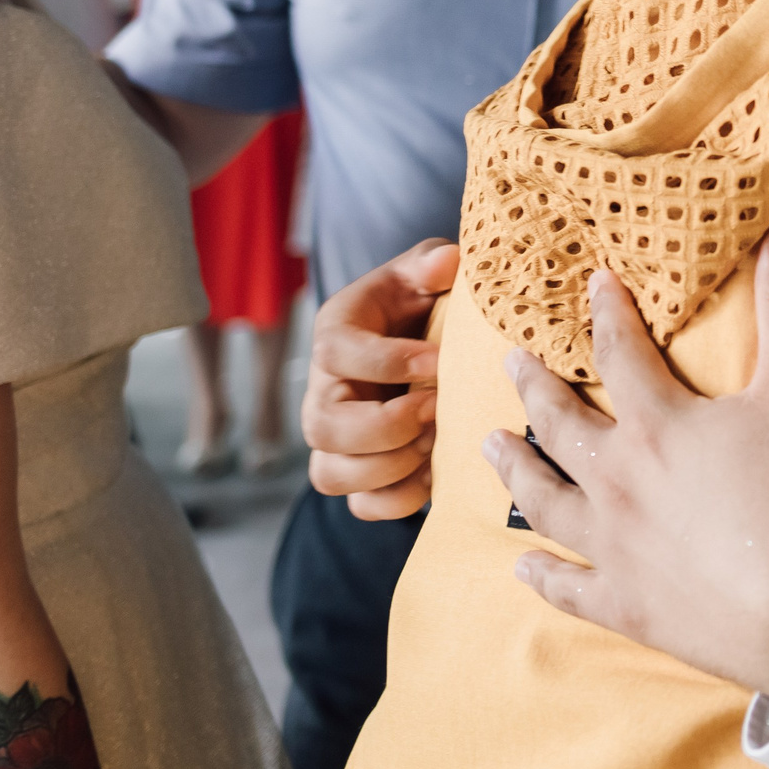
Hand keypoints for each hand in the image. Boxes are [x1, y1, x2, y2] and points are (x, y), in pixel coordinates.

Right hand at [301, 239, 452, 519]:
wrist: (423, 342)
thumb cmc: (420, 302)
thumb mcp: (424, 273)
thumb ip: (430, 263)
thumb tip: (446, 262)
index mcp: (336, 334)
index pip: (335, 352)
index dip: (387, 361)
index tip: (437, 361)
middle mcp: (324, 391)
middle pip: (322, 426)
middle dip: (384, 426)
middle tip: (434, 410)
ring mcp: (335, 440)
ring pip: (330, 474)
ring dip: (389, 466)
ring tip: (434, 443)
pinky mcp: (358, 473)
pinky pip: (360, 506)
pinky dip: (398, 499)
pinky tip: (433, 473)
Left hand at [486, 224, 768, 696]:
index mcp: (658, 425)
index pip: (620, 353)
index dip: (607, 314)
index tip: (593, 286)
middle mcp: (619, 481)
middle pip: (561, 425)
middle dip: (535, 388)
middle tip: (510, 364)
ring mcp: (615, 547)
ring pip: (544, 500)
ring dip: (514, 470)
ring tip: (490, 447)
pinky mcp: (626, 603)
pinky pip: (568, 587)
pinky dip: (541, 575)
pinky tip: (521, 564)